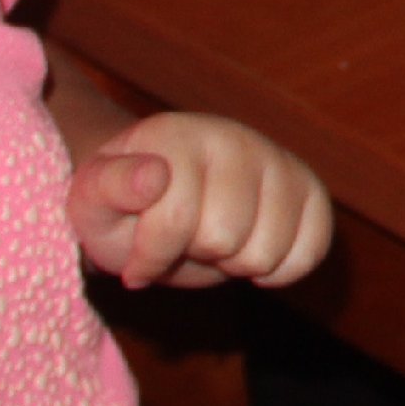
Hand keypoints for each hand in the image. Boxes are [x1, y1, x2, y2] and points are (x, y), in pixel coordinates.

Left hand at [68, 112, 332, 287]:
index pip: (175, 219)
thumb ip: (110, 187)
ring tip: (213, 242)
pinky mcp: (309, 188)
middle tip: (180, 242)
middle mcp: (234, 137)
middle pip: (224, 238)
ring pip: (266, 251)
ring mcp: (277, 160)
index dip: (149, 258)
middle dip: (194, 256)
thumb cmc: (122, 208)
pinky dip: (280, 271)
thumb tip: (155, 174)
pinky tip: (252, 253)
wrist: (162, 194)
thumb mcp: (91, 202)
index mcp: (177, 134)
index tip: (133, 260)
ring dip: (233, 265)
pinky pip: (312, 248)